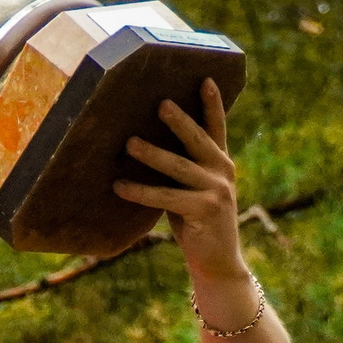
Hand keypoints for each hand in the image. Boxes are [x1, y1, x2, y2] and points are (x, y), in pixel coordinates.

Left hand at [114, 79, 246, 283]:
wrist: (218, 263)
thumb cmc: (198, 224)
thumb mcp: (193, 192)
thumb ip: (183, 170)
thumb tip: (145, 145)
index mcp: (221, 164)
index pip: (216, 128)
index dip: (212, 104)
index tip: (205, 79)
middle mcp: (223, 173)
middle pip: (197, 141)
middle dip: (179, 121)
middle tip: (160, 103)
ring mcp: (216, 192)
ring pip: (179, 167)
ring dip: (152, 154)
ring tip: (129, 142)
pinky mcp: (205, 212)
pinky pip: (166, 197)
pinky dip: (141, 192)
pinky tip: (120, 186)